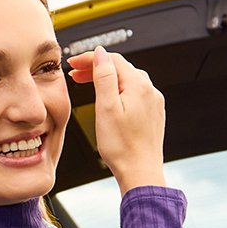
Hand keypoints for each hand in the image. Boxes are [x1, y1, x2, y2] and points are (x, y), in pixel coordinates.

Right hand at [67, 47, 165, 189]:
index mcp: (139, 86)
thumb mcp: (106, 108)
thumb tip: (101, 53)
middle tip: (75, 74)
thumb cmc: (122, 147)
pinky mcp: (152, 115)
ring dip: (107, 79)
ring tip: (88, 85)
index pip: (112, 60)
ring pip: (127, 81)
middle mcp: (150, 91)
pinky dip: (118, 91)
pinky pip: (134, 94)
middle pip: (121, 68)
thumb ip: (104, 77)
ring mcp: (153, 103)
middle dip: (97, 68)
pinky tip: (108, 100)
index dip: (90, 58)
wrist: (141, 173)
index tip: (73, 63)